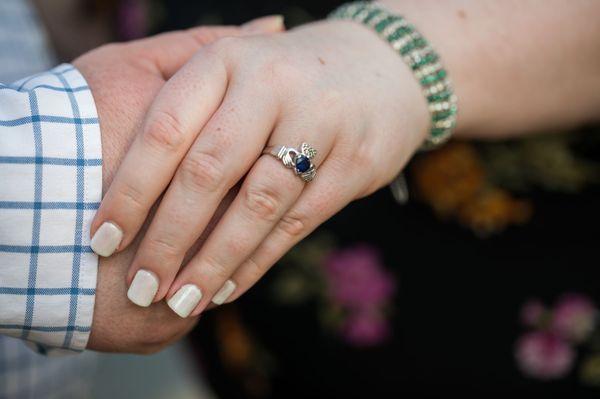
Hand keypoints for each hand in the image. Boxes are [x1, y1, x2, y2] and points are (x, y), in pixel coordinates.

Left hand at [91, 20, 428, 317]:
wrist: (383, 68)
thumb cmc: (287, 75)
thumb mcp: (235, 64)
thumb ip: (185, 101)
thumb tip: (113, 173)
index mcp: (226, 59)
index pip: (165, 130)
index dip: (129, 191)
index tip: (102, 239)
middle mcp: (272, 85)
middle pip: (208, 172)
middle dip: (168, 238)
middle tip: (140, 286)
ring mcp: (321, 122)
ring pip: (256, 205)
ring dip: (214, 261)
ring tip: (180, 301)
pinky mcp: (355, 163)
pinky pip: (297, 222)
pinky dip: (258, 260)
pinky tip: (228, 287)